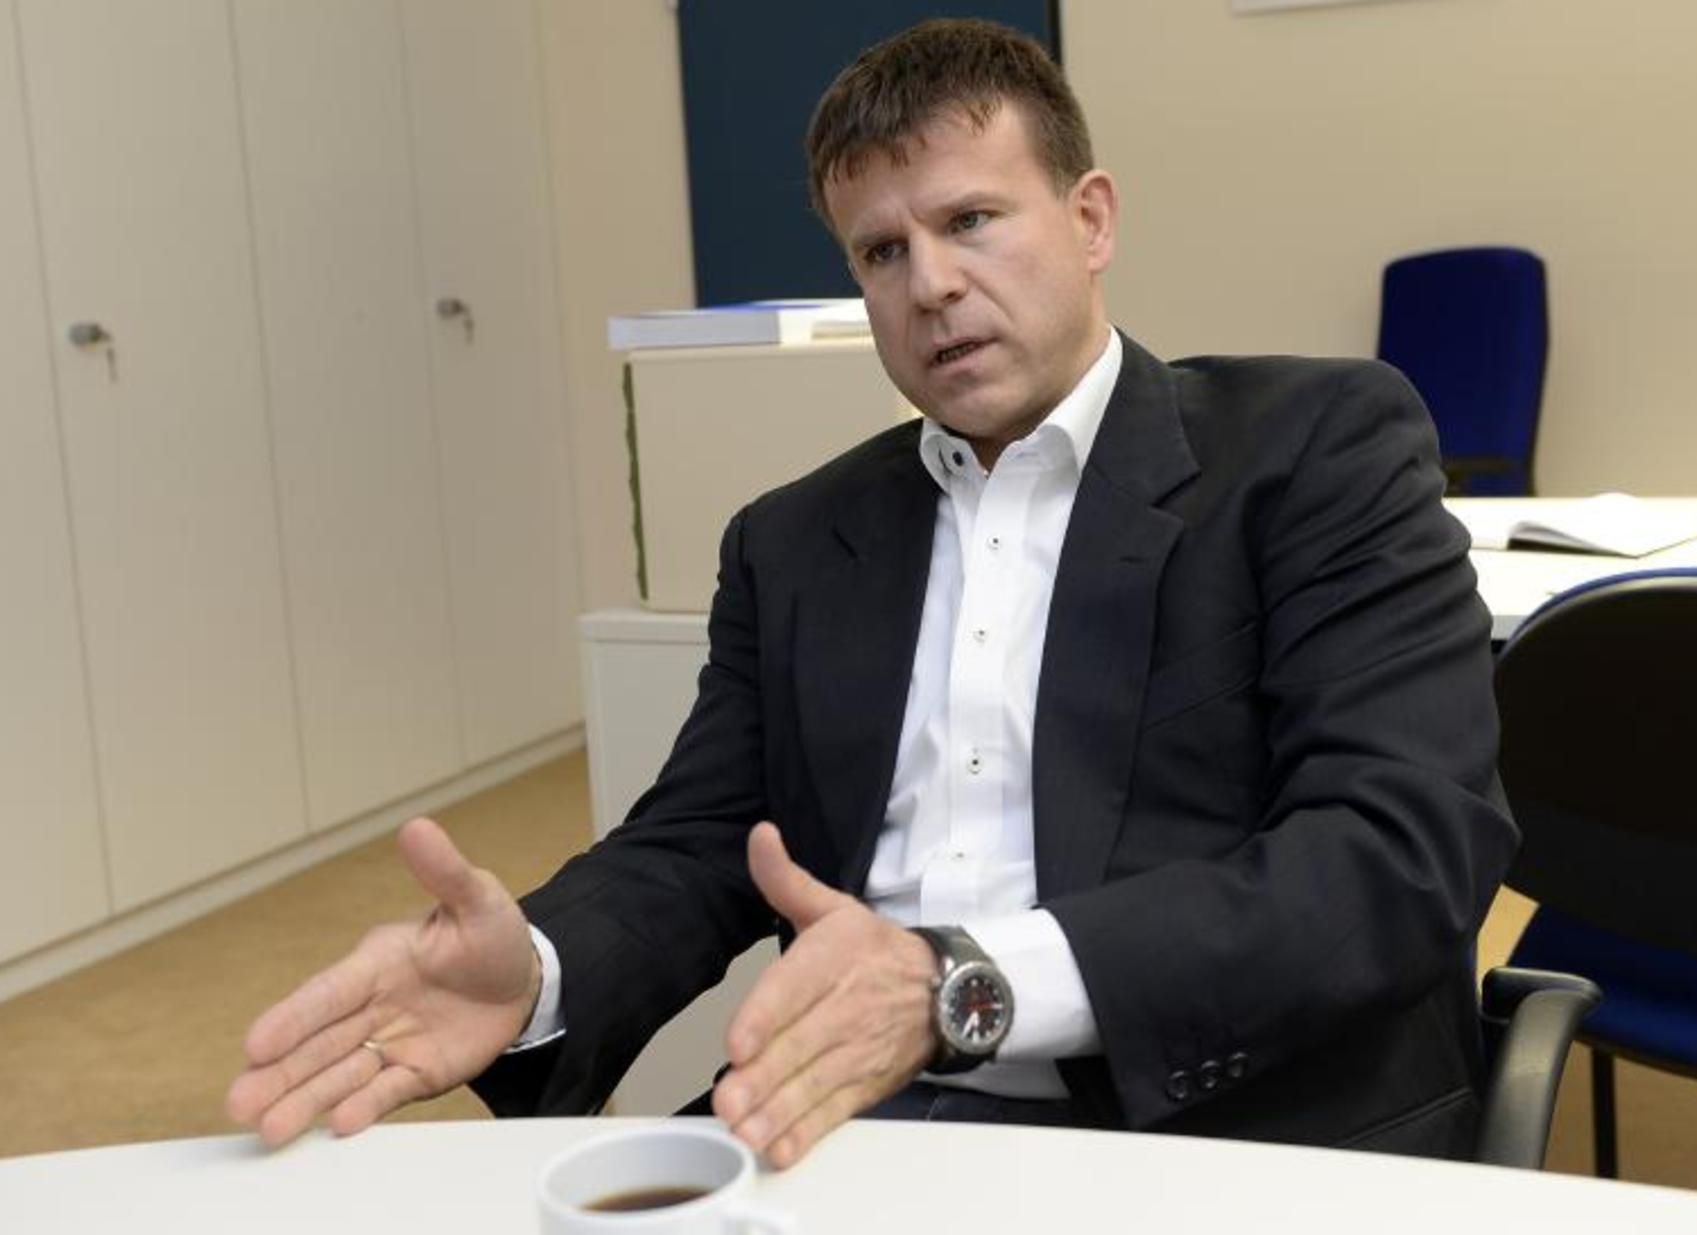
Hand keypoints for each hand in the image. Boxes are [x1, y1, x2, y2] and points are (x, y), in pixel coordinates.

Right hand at [225, 817, 539, 1145]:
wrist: (525, 979)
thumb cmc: (491, 932)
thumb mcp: (476, 898)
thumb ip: (445, 871)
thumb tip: (417, 827)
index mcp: (377, 962)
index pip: (328, 992)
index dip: (293, 1017)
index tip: (256, 1042)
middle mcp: (373, 1006)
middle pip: (318, 1044)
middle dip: (279, 1073)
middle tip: (239, 1103)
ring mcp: (392, 1043)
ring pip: (340, 1074)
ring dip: (306, 1100)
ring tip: (269, 1130)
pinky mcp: (416, 1074)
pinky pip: (386, 1093)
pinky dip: (364, 1108)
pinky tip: (338, 1125)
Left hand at [712, 823, 936, 1168]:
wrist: (947, 989)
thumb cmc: (875, 951)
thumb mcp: (834, 907)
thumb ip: (785, 879)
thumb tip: (759, 835)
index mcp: (834, 958)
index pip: (795, 988)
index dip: (765, 1018)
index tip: (737, 1043)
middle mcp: (846, 1007)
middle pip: (801, 1045)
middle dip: (764, 1077)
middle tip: (729, 1099)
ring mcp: (857, 1052)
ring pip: (816, 1085)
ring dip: (780, 1112)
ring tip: (746, 1132)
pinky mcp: (866, 1087)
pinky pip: (836, 1113)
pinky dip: (809, 1135)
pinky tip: (781, 1151)